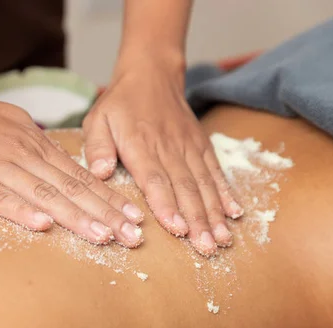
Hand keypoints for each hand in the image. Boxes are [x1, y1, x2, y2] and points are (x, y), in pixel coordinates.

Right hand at [0, 76, 144, 246]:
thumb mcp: (12, 124)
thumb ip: (36, 147)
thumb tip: (58, 166)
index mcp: (34, 144)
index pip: (79, 176)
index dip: (109, 198)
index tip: (134, 217)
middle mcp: (22, 154)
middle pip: (70, 188)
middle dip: (105, 213)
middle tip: (133, 236)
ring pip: (43, 194)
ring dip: (75, 216)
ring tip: (104, 236)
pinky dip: (21, 211)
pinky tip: (43, 226)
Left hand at [83, 55, 242, 255]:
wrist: (151, 74)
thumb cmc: (120, 103)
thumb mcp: (97, 120)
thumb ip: (97, 147)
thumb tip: (100, 173)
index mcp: (141, 146)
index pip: (155, 180)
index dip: (167, 206)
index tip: (177, 230)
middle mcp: (169, 148)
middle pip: (185, 188)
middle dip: (197, 220)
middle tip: (206, 247)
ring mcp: (189, 147)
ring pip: (204, 184)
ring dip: (215, 213)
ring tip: (223, 240)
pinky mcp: (201, 145)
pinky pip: (216, 171)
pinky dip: (226, 193)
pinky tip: (235, 214)